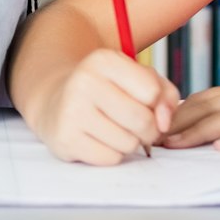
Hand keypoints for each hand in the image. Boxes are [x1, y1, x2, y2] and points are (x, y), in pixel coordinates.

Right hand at [28, 47, 181, 165]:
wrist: (55, 102)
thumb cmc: (106, 91)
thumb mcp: (136, 77)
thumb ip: (164, 93)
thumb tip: (163, 123)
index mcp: (103, 60)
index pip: (152, 92)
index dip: (155, 104)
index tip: (143, 103)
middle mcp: (84, 82)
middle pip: (142, 120)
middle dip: (148, 129)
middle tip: (135, 125)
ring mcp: (71, 112)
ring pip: (129, 143)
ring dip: (129, 142)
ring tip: (114, 130)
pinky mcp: (65, 139)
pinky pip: (110, 158)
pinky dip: (111, 154)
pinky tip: (99, 140)